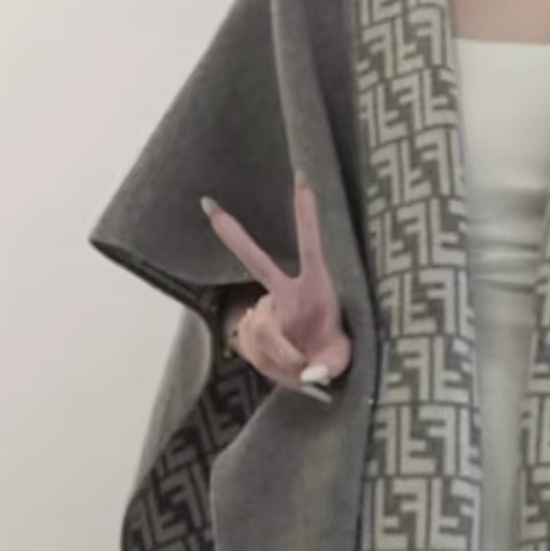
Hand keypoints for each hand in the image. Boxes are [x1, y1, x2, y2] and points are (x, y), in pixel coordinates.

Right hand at [200, 172, 351, 399]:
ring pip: (261, 327)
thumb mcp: (341, 361)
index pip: (311, 244)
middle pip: (256, 261)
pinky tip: (284, 365)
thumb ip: (328, 365)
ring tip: (299, 364)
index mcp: (316, 288)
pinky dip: (270, 364)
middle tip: (209, 207)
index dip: (306, 213)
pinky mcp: (252, 331)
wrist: (314, 372)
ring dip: (280, 354)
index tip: (303, 178)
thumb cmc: (331, 356)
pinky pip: (253, 348)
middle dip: (233, 233)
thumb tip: (307, 371)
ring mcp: (267, 310)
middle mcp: (287, 293)